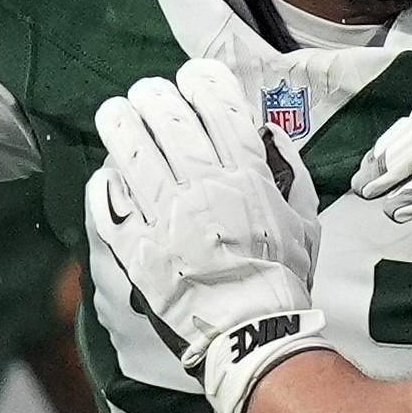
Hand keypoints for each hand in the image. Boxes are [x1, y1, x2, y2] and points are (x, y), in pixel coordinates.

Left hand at [88, 59, 326, 412]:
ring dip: (120, 125)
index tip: (191, 77)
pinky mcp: (137, 249)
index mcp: (247, 177)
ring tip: (114, 113)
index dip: (202, 81)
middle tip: (147, 94)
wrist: (253, 335)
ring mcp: (166, 219)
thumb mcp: (306, 220)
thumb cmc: (282, 277)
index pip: (220, 108)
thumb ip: (289, 171)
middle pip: (170, 121)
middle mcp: (203, 189)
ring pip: (133, 154)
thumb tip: (264, 134)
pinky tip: (107, 173)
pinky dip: (105, 183)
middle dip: (154, 97)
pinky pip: (110, 205)